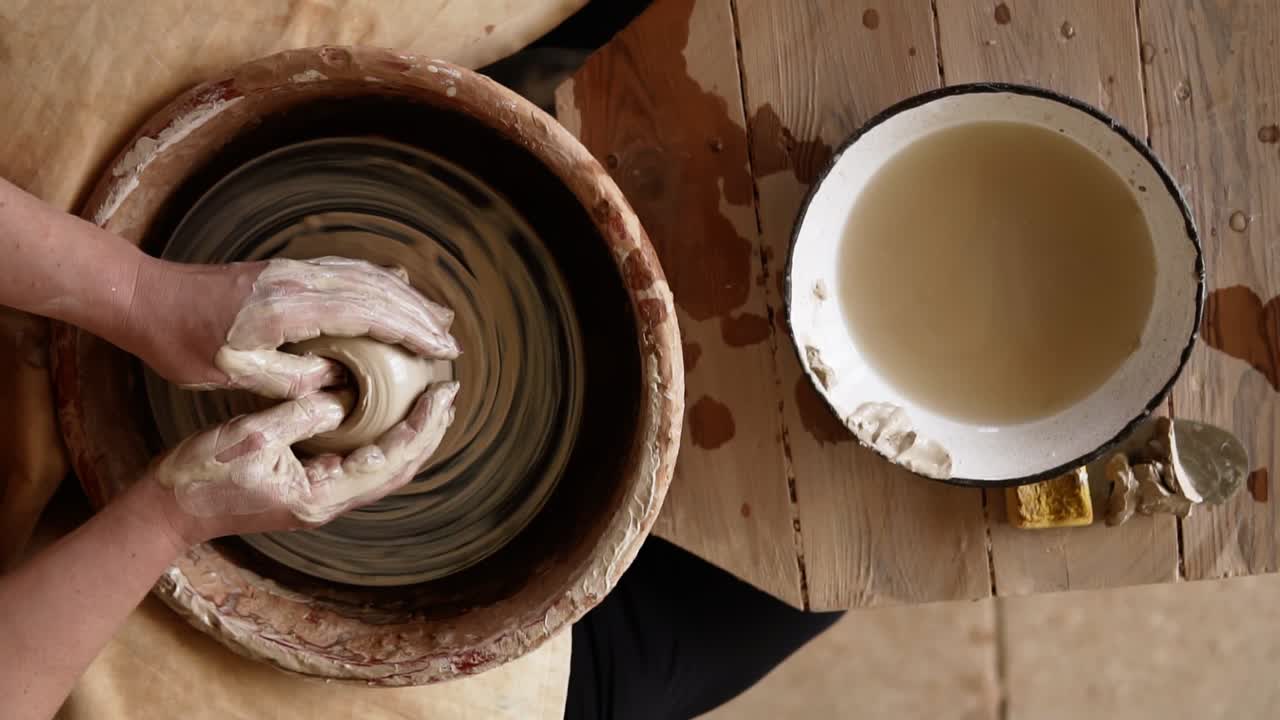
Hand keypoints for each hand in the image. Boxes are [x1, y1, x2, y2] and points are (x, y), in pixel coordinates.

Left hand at [130, 256, 459, 397]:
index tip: (441, 350)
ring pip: (365, 277)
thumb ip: (294, 379)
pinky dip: (378, 281)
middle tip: (451, 342)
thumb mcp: (236, 373)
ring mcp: (293, 271)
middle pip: (377, 291)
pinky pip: (345, 270)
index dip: (411, 332)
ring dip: (405, 296)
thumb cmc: (182, 341)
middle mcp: (299, 281)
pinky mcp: (286, 270)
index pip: (368, 315)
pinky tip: (394, 286)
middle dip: (420, 316)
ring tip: (437, 316)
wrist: (145, 297)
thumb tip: (344, 387)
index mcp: (290, 308)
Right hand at [150, 382, 458, 542]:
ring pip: (383, 469)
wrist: (169, 510)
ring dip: (410, 437)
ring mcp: (320, 497)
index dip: (423, 426)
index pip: (391, 461)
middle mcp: (329, 502)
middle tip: (448, 392)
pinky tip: (386, 416)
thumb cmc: (203, 475)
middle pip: (398, 469)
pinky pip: (360, 464)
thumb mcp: (252, 436)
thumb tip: (343, 399)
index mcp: (321, 495)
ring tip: (430, 402)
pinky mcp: (309, 487)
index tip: (443, 392)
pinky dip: (383, 439)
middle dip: (428, 431)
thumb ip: (301, 416)